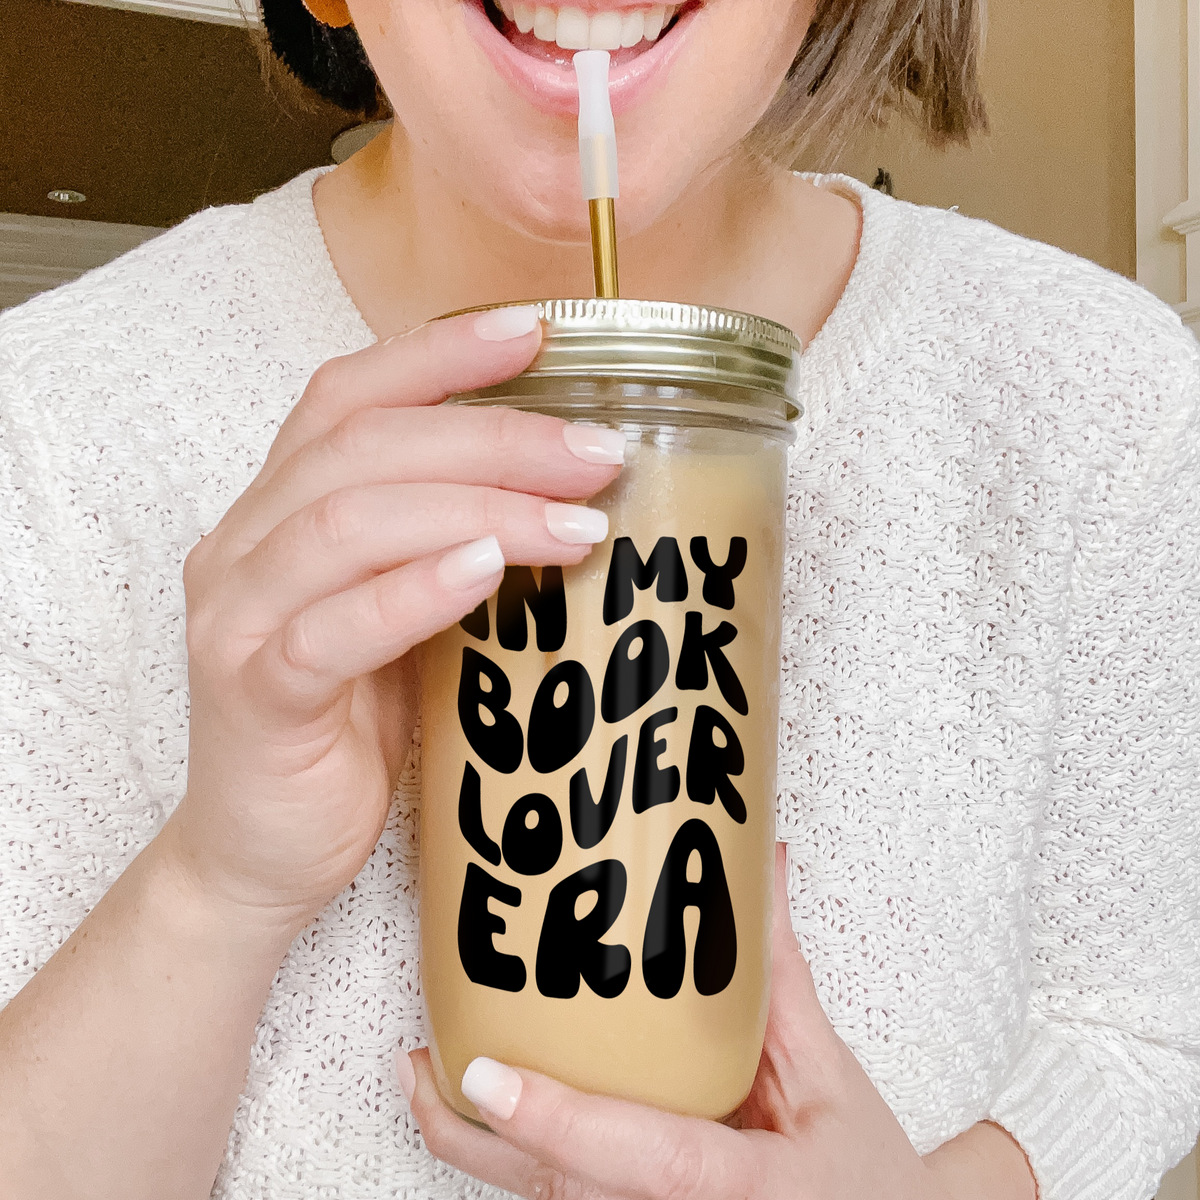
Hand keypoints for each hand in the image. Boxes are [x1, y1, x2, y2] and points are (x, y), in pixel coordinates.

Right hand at [164, 306, 624, 931]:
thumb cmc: (347, 728)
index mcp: (280, 512)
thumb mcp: (404, 620)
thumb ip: (448, 549)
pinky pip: (328, 629)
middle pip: (364, 447)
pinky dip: (413, 590)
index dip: (437, 356)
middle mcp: (246, 546)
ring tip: (576, 521)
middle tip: (597, 453)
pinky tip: (486, 572)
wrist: (262, 854)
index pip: (348, 397)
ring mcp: (240, 619)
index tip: (535, 332)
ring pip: (349, 521)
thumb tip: (570, 493)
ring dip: (477, 507)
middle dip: (493, 437)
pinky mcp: (254, 697)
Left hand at [401, 845, 1036, 1199]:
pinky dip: (513, 1158)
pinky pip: (564, 1199)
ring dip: (477, 1147)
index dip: (560, 1120)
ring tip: (424, 1073)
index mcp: (742, 1186)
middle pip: (559, 1191)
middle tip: (416, 1063)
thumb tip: (759, 868)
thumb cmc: (863, 1176)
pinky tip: (483, 1108)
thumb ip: (780, 974)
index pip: (642, 1156)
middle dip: (476, 1137)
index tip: (486, 1076)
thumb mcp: (827, 1073)